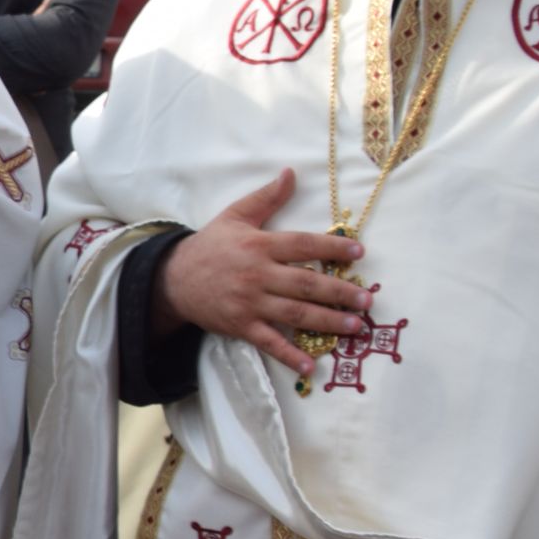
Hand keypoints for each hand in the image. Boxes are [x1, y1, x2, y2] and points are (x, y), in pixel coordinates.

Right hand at [150, 169, 369, 377]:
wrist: (172, 279)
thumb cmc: (210, 246)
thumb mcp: (235, 216)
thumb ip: (266, 198)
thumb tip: (291, 173)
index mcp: (259, 246)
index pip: (302, 245)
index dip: (332, 246)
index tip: (358, 252)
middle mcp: (257, 275)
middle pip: (306, 284)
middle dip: (339, 293)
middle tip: (366, 300)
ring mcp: (249, 303)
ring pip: (295, 314)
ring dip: (327, 322)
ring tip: (355, 327)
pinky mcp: (240, 326)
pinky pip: (268, 343)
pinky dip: (288, 355)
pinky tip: (309, 365)